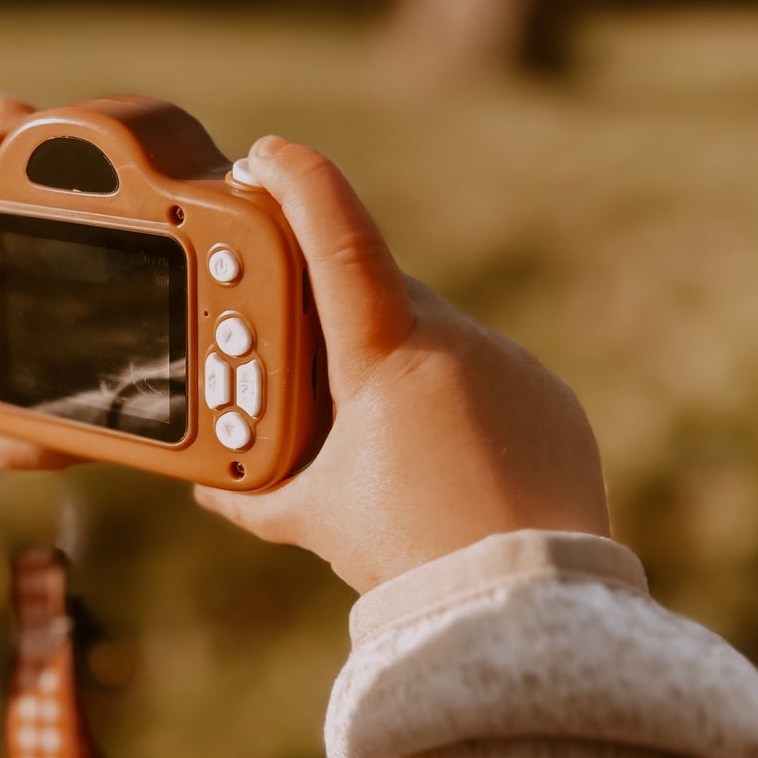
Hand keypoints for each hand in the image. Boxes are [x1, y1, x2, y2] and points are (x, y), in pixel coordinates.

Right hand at [195, 136, 610, 594]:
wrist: (522, 604)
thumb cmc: (408, 555)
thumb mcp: (312, 519)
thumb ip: (250, 493)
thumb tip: (208, 487)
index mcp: (387, 355)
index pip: (336, 239)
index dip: (297, 184)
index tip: (267, 153)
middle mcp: (457, 343)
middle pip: (382, 293)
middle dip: (337, 307)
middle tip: (296, 338)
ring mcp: (511, 368)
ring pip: (438, 336)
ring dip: (398, 362)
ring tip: (371, 431)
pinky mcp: (548, 401)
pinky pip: (489, 376)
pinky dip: (454, 399)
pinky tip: (437, 455)